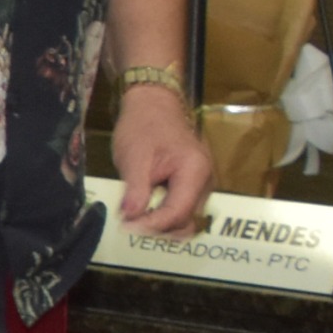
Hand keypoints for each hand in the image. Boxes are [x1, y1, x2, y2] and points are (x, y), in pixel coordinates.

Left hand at [113, 83, 213, 234]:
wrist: (153, 104)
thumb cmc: (143, 126)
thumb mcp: (134, 157)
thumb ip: (135, 189)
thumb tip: (130, 218)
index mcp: (194, 171)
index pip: (178, 213)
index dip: (153, 225)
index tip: (127, 226)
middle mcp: (205, 181)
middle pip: (186, 220)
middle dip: (158, 227)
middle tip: (129, 223)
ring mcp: (202, 183)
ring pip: (186, 218)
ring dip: (161, 223)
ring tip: (134, 216)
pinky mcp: (194, 184)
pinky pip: (182, 208)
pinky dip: (164, 214)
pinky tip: (143, 209)